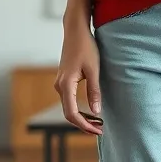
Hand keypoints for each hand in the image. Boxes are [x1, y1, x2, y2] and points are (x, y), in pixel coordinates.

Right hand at [55, 19, 102, 135]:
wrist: (75, 30)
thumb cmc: (86, 47)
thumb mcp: (94, 69)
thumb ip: (94, 91)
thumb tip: (96, 112)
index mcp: (66, 85)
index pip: (72, 113)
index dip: (84, 125)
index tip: (98, 131)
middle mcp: (59, 86)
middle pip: (69, 113)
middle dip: (84, 124)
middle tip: (100, 130)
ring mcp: (60, 83)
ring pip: (69, 107)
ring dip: (82, 117)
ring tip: (98, 123)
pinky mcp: (64, 80)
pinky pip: (69, 100)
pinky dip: (79, 109)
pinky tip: (91, 111)